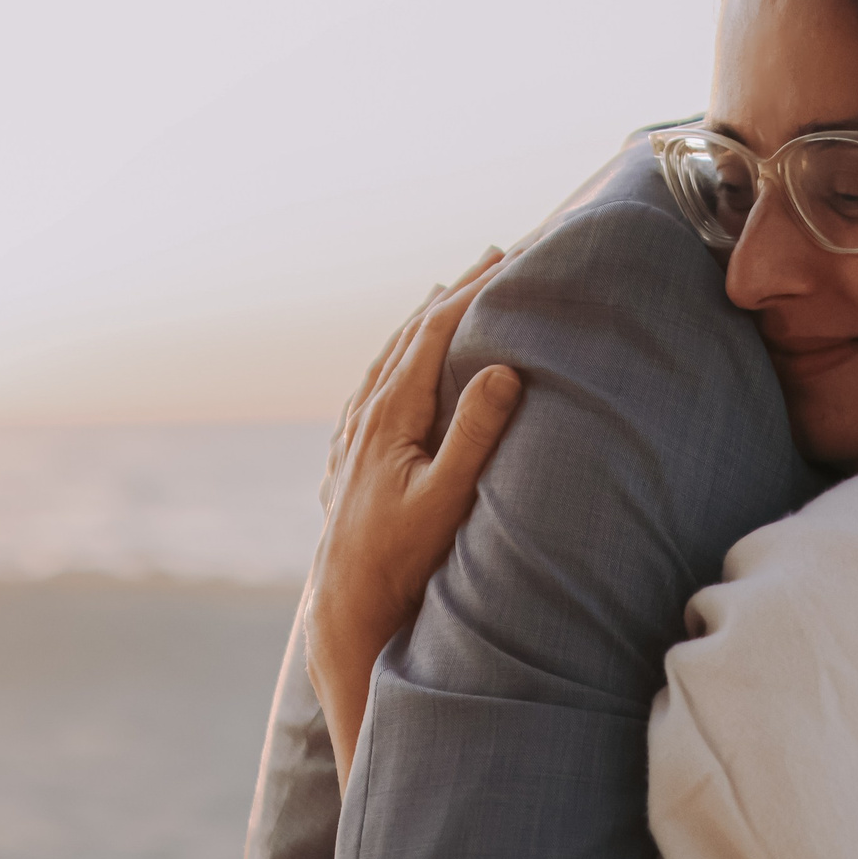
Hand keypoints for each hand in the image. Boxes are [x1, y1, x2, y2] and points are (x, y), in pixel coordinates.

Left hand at [307, 249, 524, 786]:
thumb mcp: (446, 498)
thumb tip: (502, 370)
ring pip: (392, 355)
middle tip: (496, 256)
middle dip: (456, 291)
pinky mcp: (354, 453)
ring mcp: (356, 432)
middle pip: (413, 334)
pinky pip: (377, 383)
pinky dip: (400, 355)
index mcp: (391, 414)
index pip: (436, 332)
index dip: (475, 290)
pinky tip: (404, 359)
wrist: (347, 603)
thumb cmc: (401, 558)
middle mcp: (368, 413)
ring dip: (426, 319)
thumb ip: (474, 434)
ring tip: (454, 290)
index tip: (510, 258)